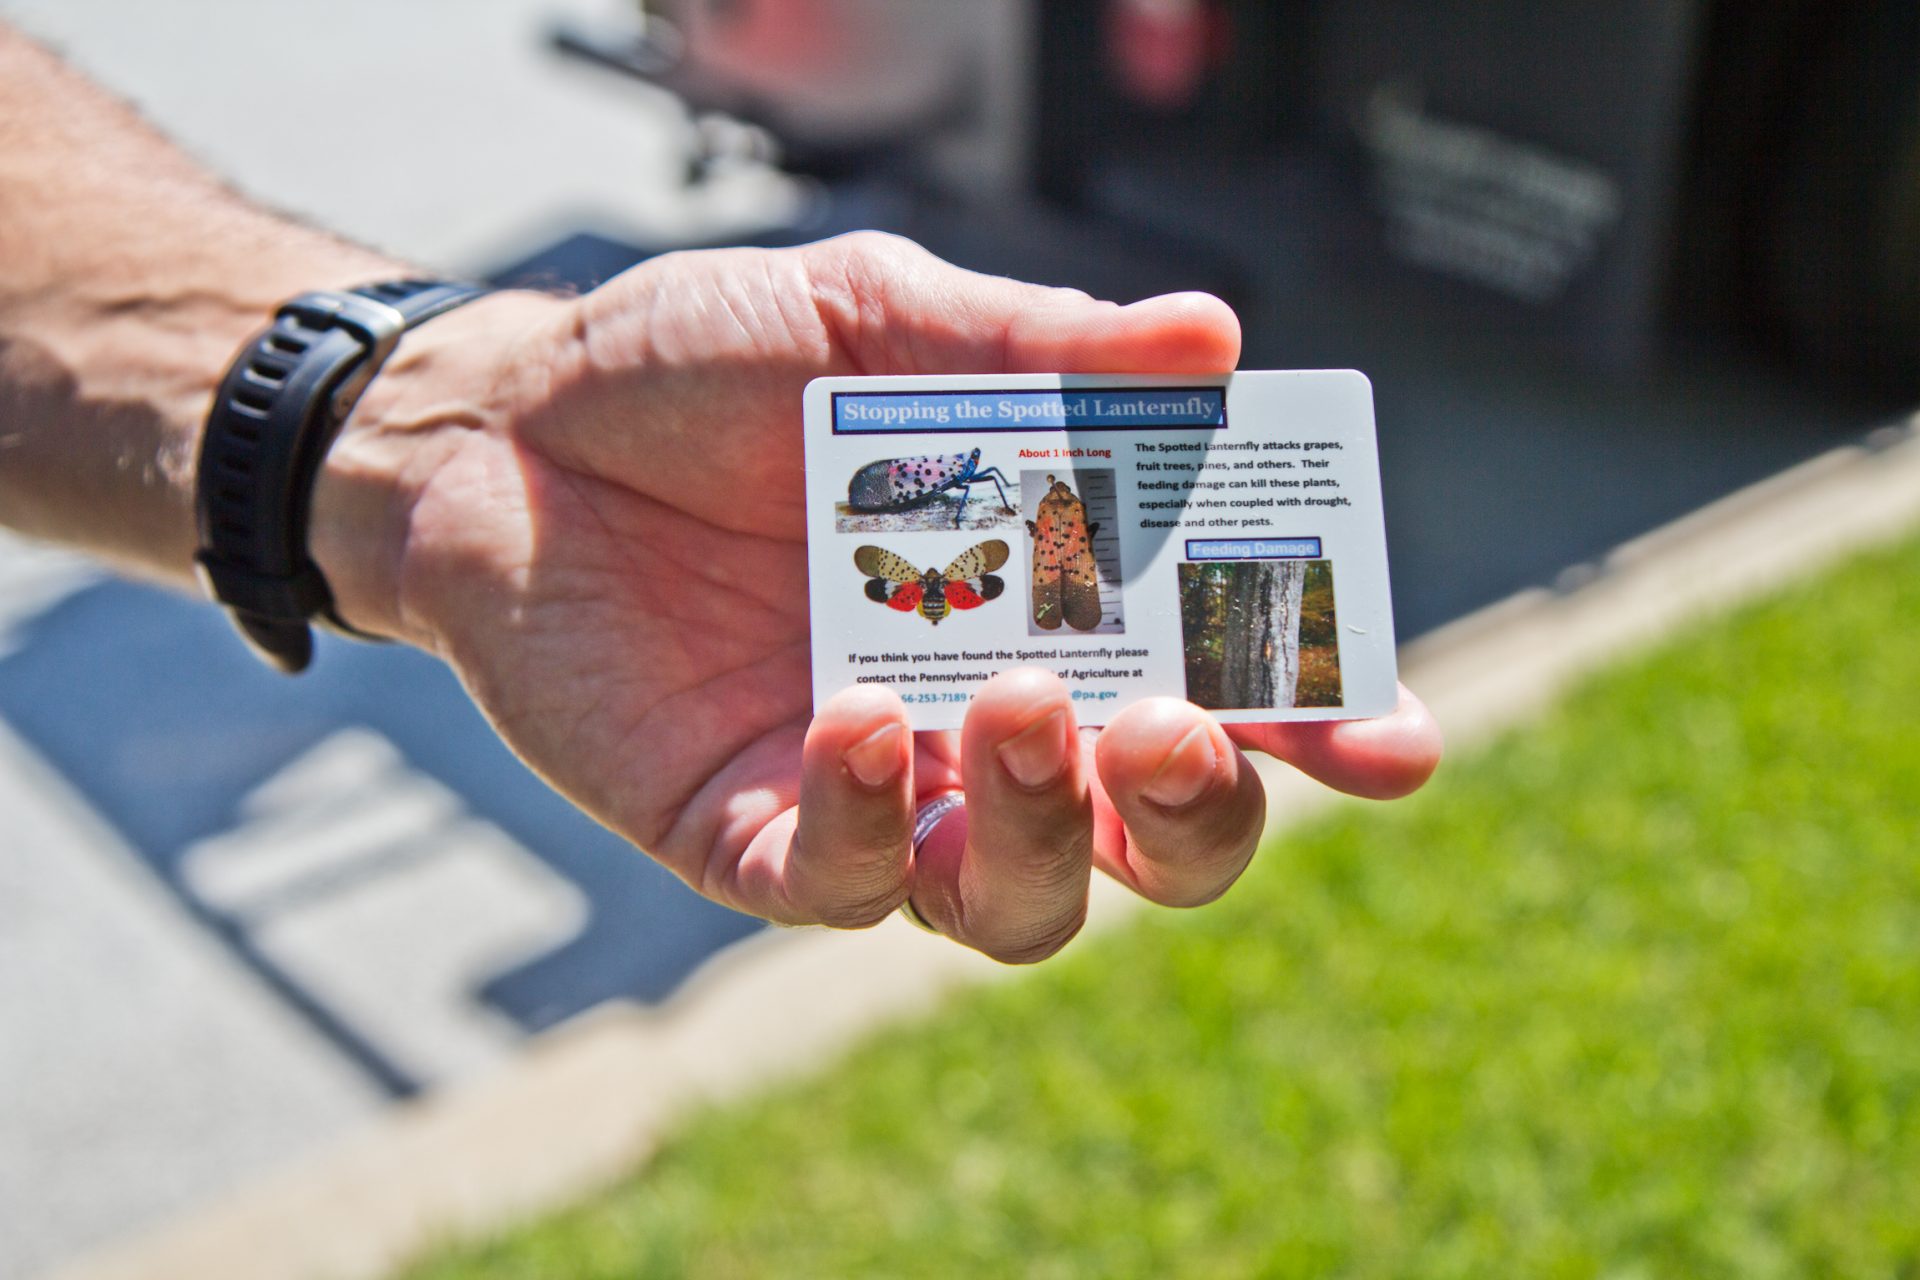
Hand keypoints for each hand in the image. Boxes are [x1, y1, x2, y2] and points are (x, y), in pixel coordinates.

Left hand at [311, 233, 1441, 961]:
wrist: (505, 426)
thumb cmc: (700, 370)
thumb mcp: (873, 323)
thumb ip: (1031, 347)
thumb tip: (1214, 338)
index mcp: (1052, 604)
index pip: (1217, 692)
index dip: (1315, 727)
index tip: (1387, 730)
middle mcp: (981, 719)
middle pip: (1143, 840)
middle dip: (1198, 810)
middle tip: (1185, 726)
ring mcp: (871, 789)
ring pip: (1010, 896)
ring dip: (1044, 824)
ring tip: (1021, 699)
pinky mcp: (746, 831)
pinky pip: (834, 883)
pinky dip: (864, 822)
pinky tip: (853, 716)